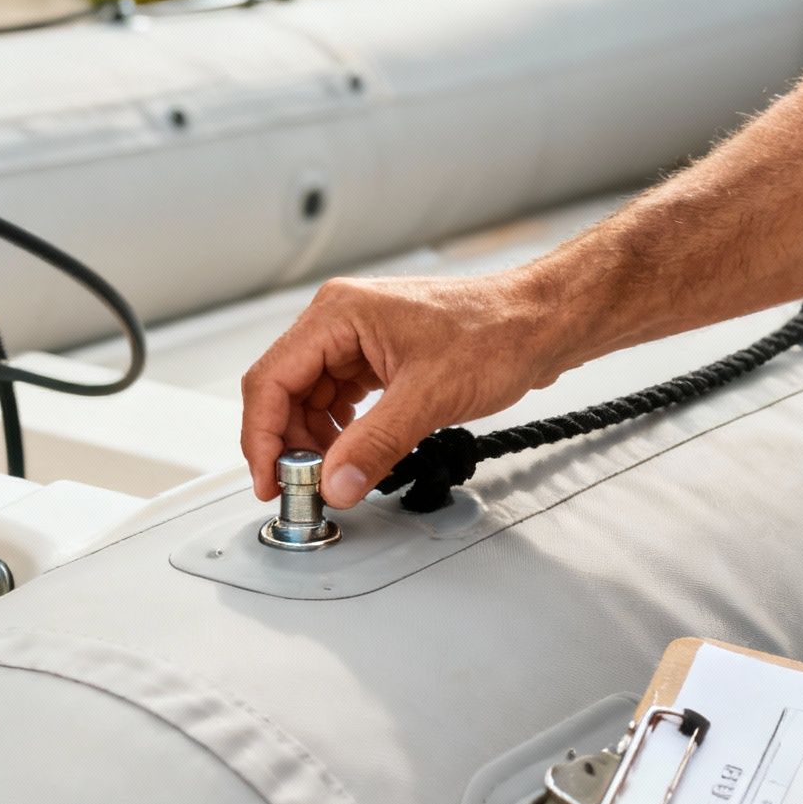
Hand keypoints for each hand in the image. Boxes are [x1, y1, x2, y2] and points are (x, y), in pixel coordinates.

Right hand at [237, 271, 562, 506]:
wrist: (540, 323)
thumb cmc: (496, 333)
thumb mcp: (429, 396)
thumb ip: (375, 445)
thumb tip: (335, 485)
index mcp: (338, 314)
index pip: (272, 380)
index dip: (262, 437)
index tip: (270, 481)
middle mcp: (339, 322)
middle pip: (284, 391)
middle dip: (288, 444)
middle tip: (302, 489)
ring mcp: (357, 340)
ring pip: (309, 400)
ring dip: (315, 442)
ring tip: (332, 476)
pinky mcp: (376, 359)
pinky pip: (339, 401)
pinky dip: (339, 433)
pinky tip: (353, 454)